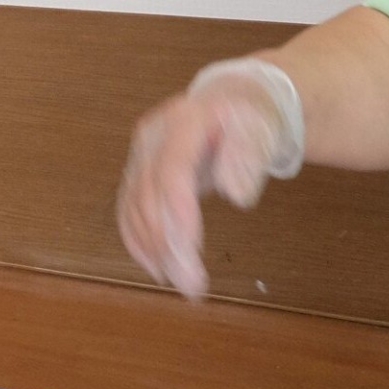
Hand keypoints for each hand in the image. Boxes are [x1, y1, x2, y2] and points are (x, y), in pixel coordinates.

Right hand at [117, 58, 303, 298]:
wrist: (231, 100)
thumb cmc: (250, 119)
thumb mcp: (261, 131)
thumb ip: (249, 159)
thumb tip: (238, 195)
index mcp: (183, 122)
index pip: (172, 172)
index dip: (177, 216)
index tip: (192, 258)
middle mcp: (151, 137)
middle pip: (149, 195)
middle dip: (167, 244)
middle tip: (193, 288)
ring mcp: (140, 152)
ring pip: (133, 204)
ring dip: (152, 248)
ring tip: (181, 283)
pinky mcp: (137, 169)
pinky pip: (127, 207)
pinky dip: (137, 239)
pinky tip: (156, 266)